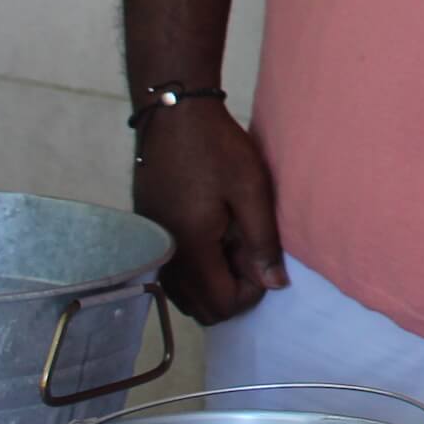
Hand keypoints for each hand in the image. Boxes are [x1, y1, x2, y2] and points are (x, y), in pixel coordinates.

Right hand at [131, 99, 287, 324]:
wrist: (174, 116)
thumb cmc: (217, 149)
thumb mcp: (251, 190)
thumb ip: (263, 242)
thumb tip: (275, 285)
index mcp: (190, 250)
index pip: (221, 306)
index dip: (251, 293)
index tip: (263, 259)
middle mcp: (164, 258)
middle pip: (202, 308)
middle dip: (232, 289)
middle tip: (250, 248)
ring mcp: (152, 248)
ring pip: (186, 294)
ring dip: (214, 279)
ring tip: (234, 239)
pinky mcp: (148, 236)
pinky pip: (174, 274)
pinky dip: (197, 267)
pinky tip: (214, 232)